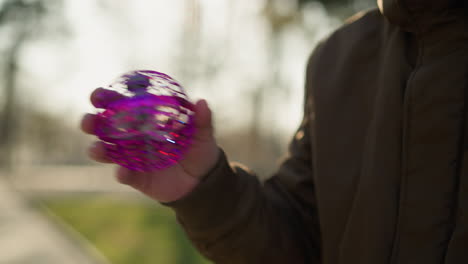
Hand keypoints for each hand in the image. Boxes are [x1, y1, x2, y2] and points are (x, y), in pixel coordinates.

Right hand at [81, 88, 219, 202]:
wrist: (202, 182)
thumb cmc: (199, 151)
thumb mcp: (203, 135)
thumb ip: (202, 120)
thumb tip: (201, 102)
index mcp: (145, 120)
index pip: (120, 105)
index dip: (106, 98)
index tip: (98, 96)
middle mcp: (132, 137)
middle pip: (103, 127)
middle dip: (91, 122)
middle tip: (88, 121)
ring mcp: (131, 158)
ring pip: (107, 152)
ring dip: (98, 150)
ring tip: (98, 149)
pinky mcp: (136, 177)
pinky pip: (124, 175)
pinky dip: (121, 173)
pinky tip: (122, 172)